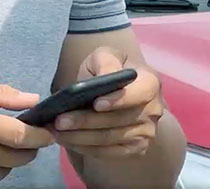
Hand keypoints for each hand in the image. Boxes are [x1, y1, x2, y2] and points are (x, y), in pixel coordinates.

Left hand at [50, 47, 164, 159]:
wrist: (118, 93)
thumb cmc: (109, 71)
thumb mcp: (105, 56)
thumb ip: (105, 62)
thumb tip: (103, 78)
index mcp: (150, 83)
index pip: (140, 94)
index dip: (119, 100)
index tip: (96, 104)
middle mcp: (153, 110)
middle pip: (117, 120)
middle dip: (86, 121)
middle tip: (59, 121)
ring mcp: (146, 132)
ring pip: (109, 139)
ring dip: (80, 137)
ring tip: (56, 132)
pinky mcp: (136, 148)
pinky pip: (107, 152)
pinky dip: (85, 148)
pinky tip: (68, 140)